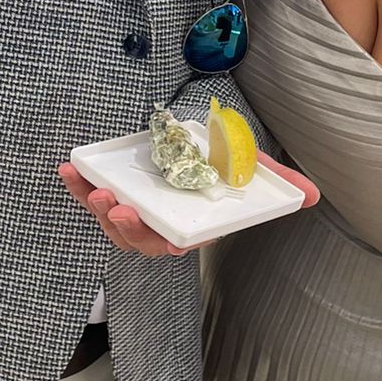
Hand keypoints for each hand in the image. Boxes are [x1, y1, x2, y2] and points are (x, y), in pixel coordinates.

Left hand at [57, 152, 319, 257]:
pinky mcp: (116, 189)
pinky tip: (69, 169)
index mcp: (192, 224)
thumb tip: (312, 195)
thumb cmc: (228, 160)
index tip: (167, 238)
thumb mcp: (254, 168)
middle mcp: (162, 222)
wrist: (200, 137)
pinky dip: (80, 185)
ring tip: (93, 192)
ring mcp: (136, 208)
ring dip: (97, 210)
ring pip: (113, 223)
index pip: (178, 243)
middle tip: (117, 208)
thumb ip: (279, 183)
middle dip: (126, 229)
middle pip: (140, 239)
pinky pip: (93, 194)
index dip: (167, 243)